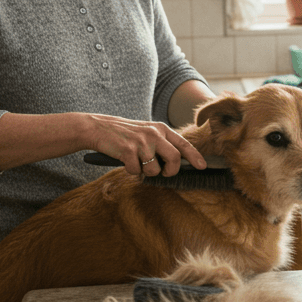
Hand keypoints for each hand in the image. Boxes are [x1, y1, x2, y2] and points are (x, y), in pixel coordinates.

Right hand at [83, 113, 205, 176]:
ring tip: (138, 163)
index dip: (195, 157)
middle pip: (175, 159)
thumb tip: (179, 162)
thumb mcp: (147, 133)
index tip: (203, 166)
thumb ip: (163, 143)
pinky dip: (131, 171)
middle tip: (164, 173)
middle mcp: (154, 134)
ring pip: (155, 169)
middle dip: (171, 171)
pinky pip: (136, 171)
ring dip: (146, 173)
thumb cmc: (125, 134)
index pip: (184, 144)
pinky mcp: (128, 150)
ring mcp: (141, 142)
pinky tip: (125, 161)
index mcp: (161, 129)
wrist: (98, 128)